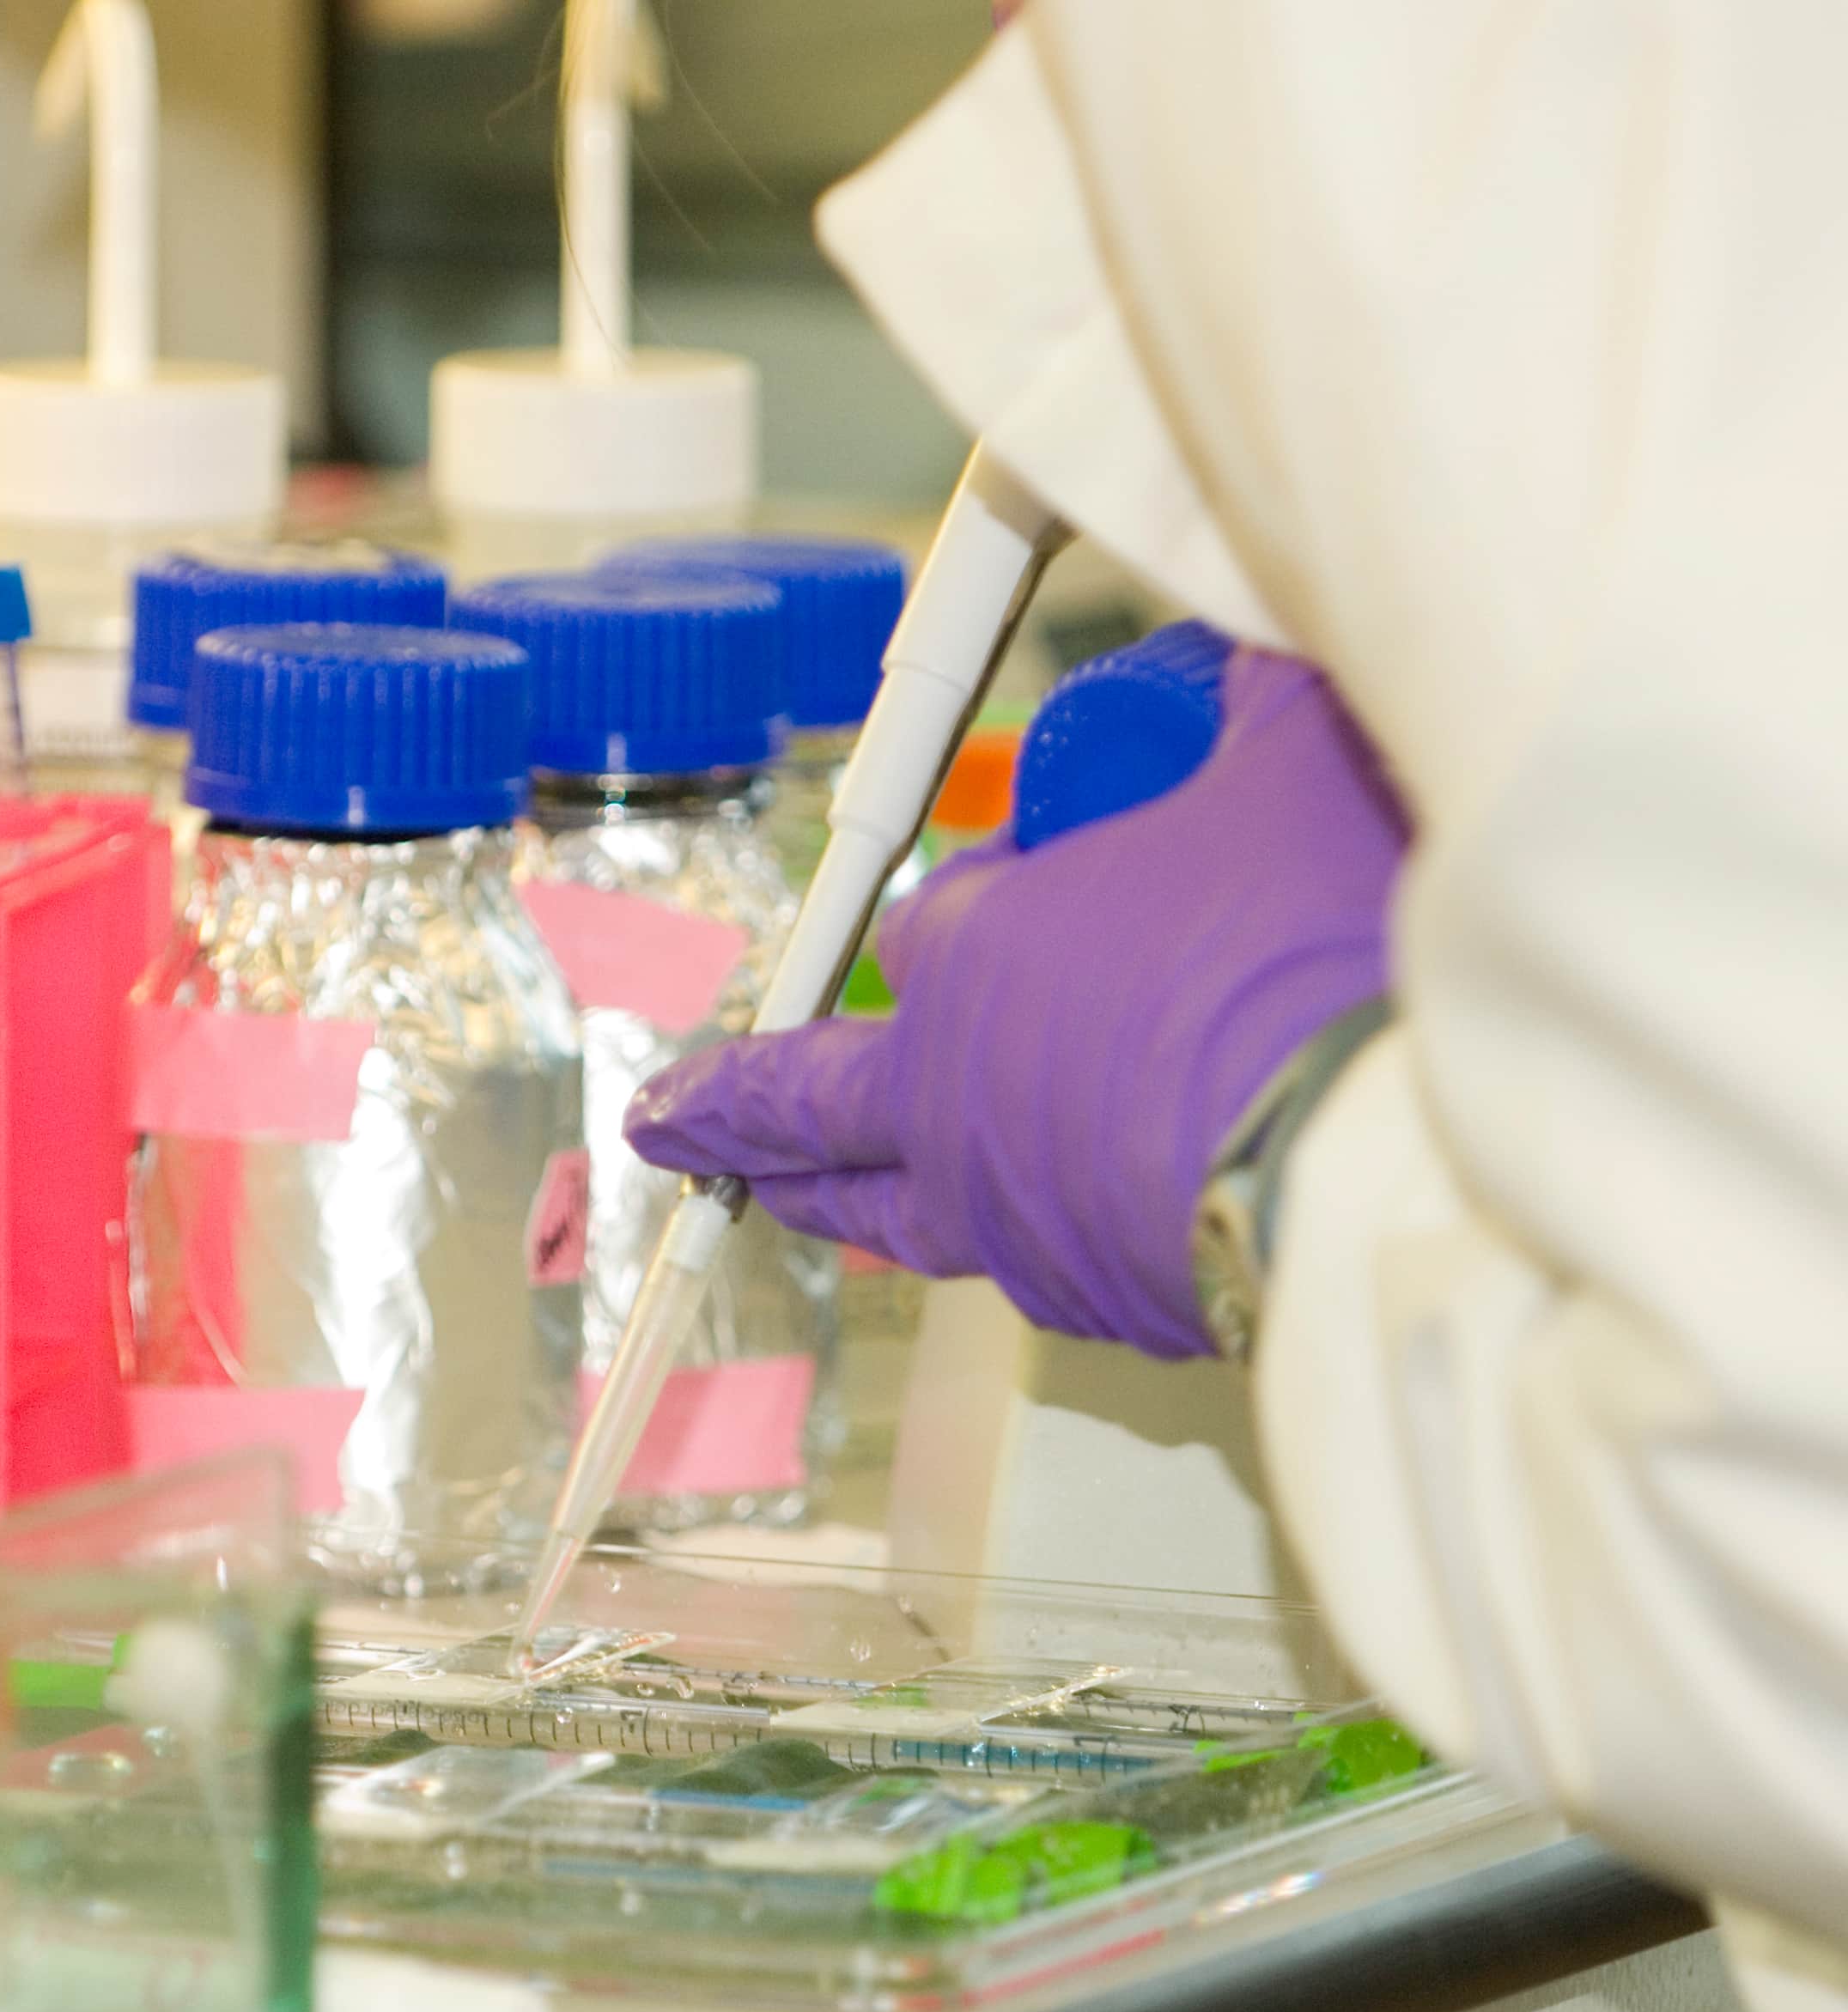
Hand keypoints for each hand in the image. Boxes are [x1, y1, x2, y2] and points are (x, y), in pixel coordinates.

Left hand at [626, 646, 1406, 1355]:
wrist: (1400, 1149)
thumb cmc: (1325, 945)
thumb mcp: (1285, 751)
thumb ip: (1229, 697)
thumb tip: (1225, 654)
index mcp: (972, 958)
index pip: (914, 927)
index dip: (959, 903)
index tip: (1002, 885)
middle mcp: (958, 1102)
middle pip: (806, 1105)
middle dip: (729, 1107)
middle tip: (668, 1119)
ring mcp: (1020, 1219)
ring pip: (889, 1209)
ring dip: (827, 1192)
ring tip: (782, 1193)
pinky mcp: (1110, 1301)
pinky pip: (1027, 1262)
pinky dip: (1010, 1238)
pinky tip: (1025, 1231)